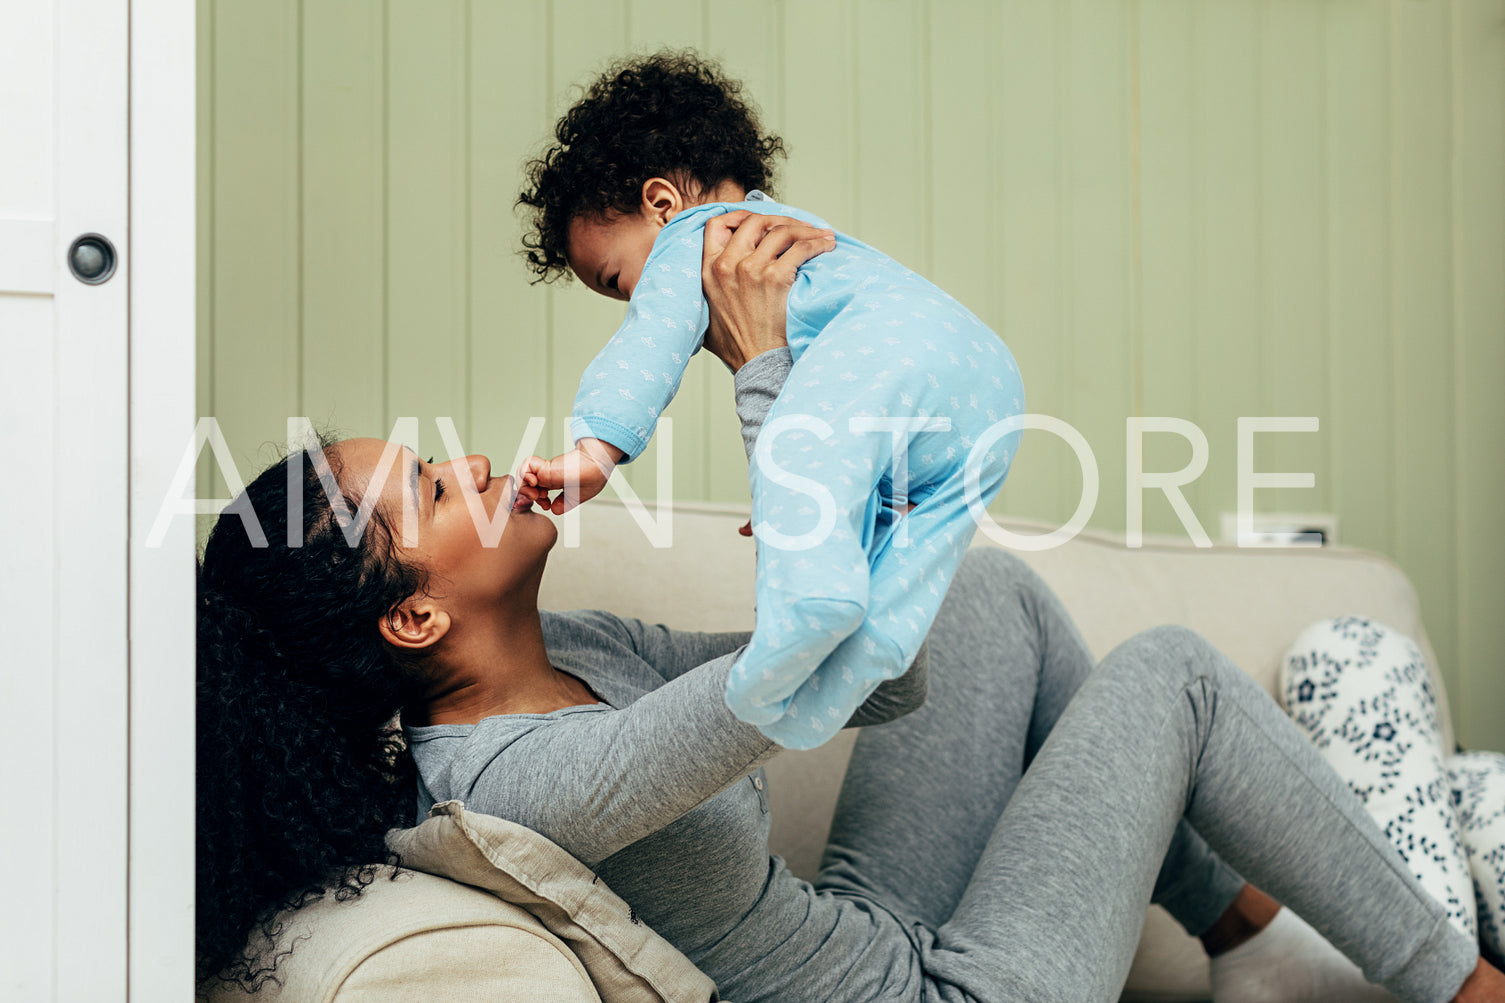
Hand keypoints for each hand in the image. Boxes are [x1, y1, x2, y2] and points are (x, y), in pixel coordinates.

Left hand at [519, 438, 623, 514]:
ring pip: (522, 474)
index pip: (536, 490)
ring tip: (538, 493)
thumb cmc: (593, 476)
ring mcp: (545, 470)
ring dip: (525, 486)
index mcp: (555, 481)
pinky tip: (536, 482)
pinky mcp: (545, 465)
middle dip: (527, 495)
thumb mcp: (576, 496)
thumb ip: (564, 503)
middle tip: (539, 498)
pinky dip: (526, 474)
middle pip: (525, 484)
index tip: (547, 504)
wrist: (598, 464)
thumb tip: (552, 510)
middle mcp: (548, 475)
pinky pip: (526, 465)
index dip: (536, 499)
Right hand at [701, 210, 835, 371]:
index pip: (716, 224)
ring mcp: (751, 270)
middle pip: (754, 221)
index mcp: (708, 270)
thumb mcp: (707, 313)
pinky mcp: (775, 278)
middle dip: (779, 219)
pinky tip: (826, 246)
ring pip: (781, 230)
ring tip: (820, 236)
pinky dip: (817, 243)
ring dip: (805, 229)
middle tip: (798, 227)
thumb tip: (718, 273)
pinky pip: (801, 248)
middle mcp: (727, 265)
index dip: (740, 216)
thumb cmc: (738, 343)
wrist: (756, 363)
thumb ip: (709, 289)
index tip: (760, 221)